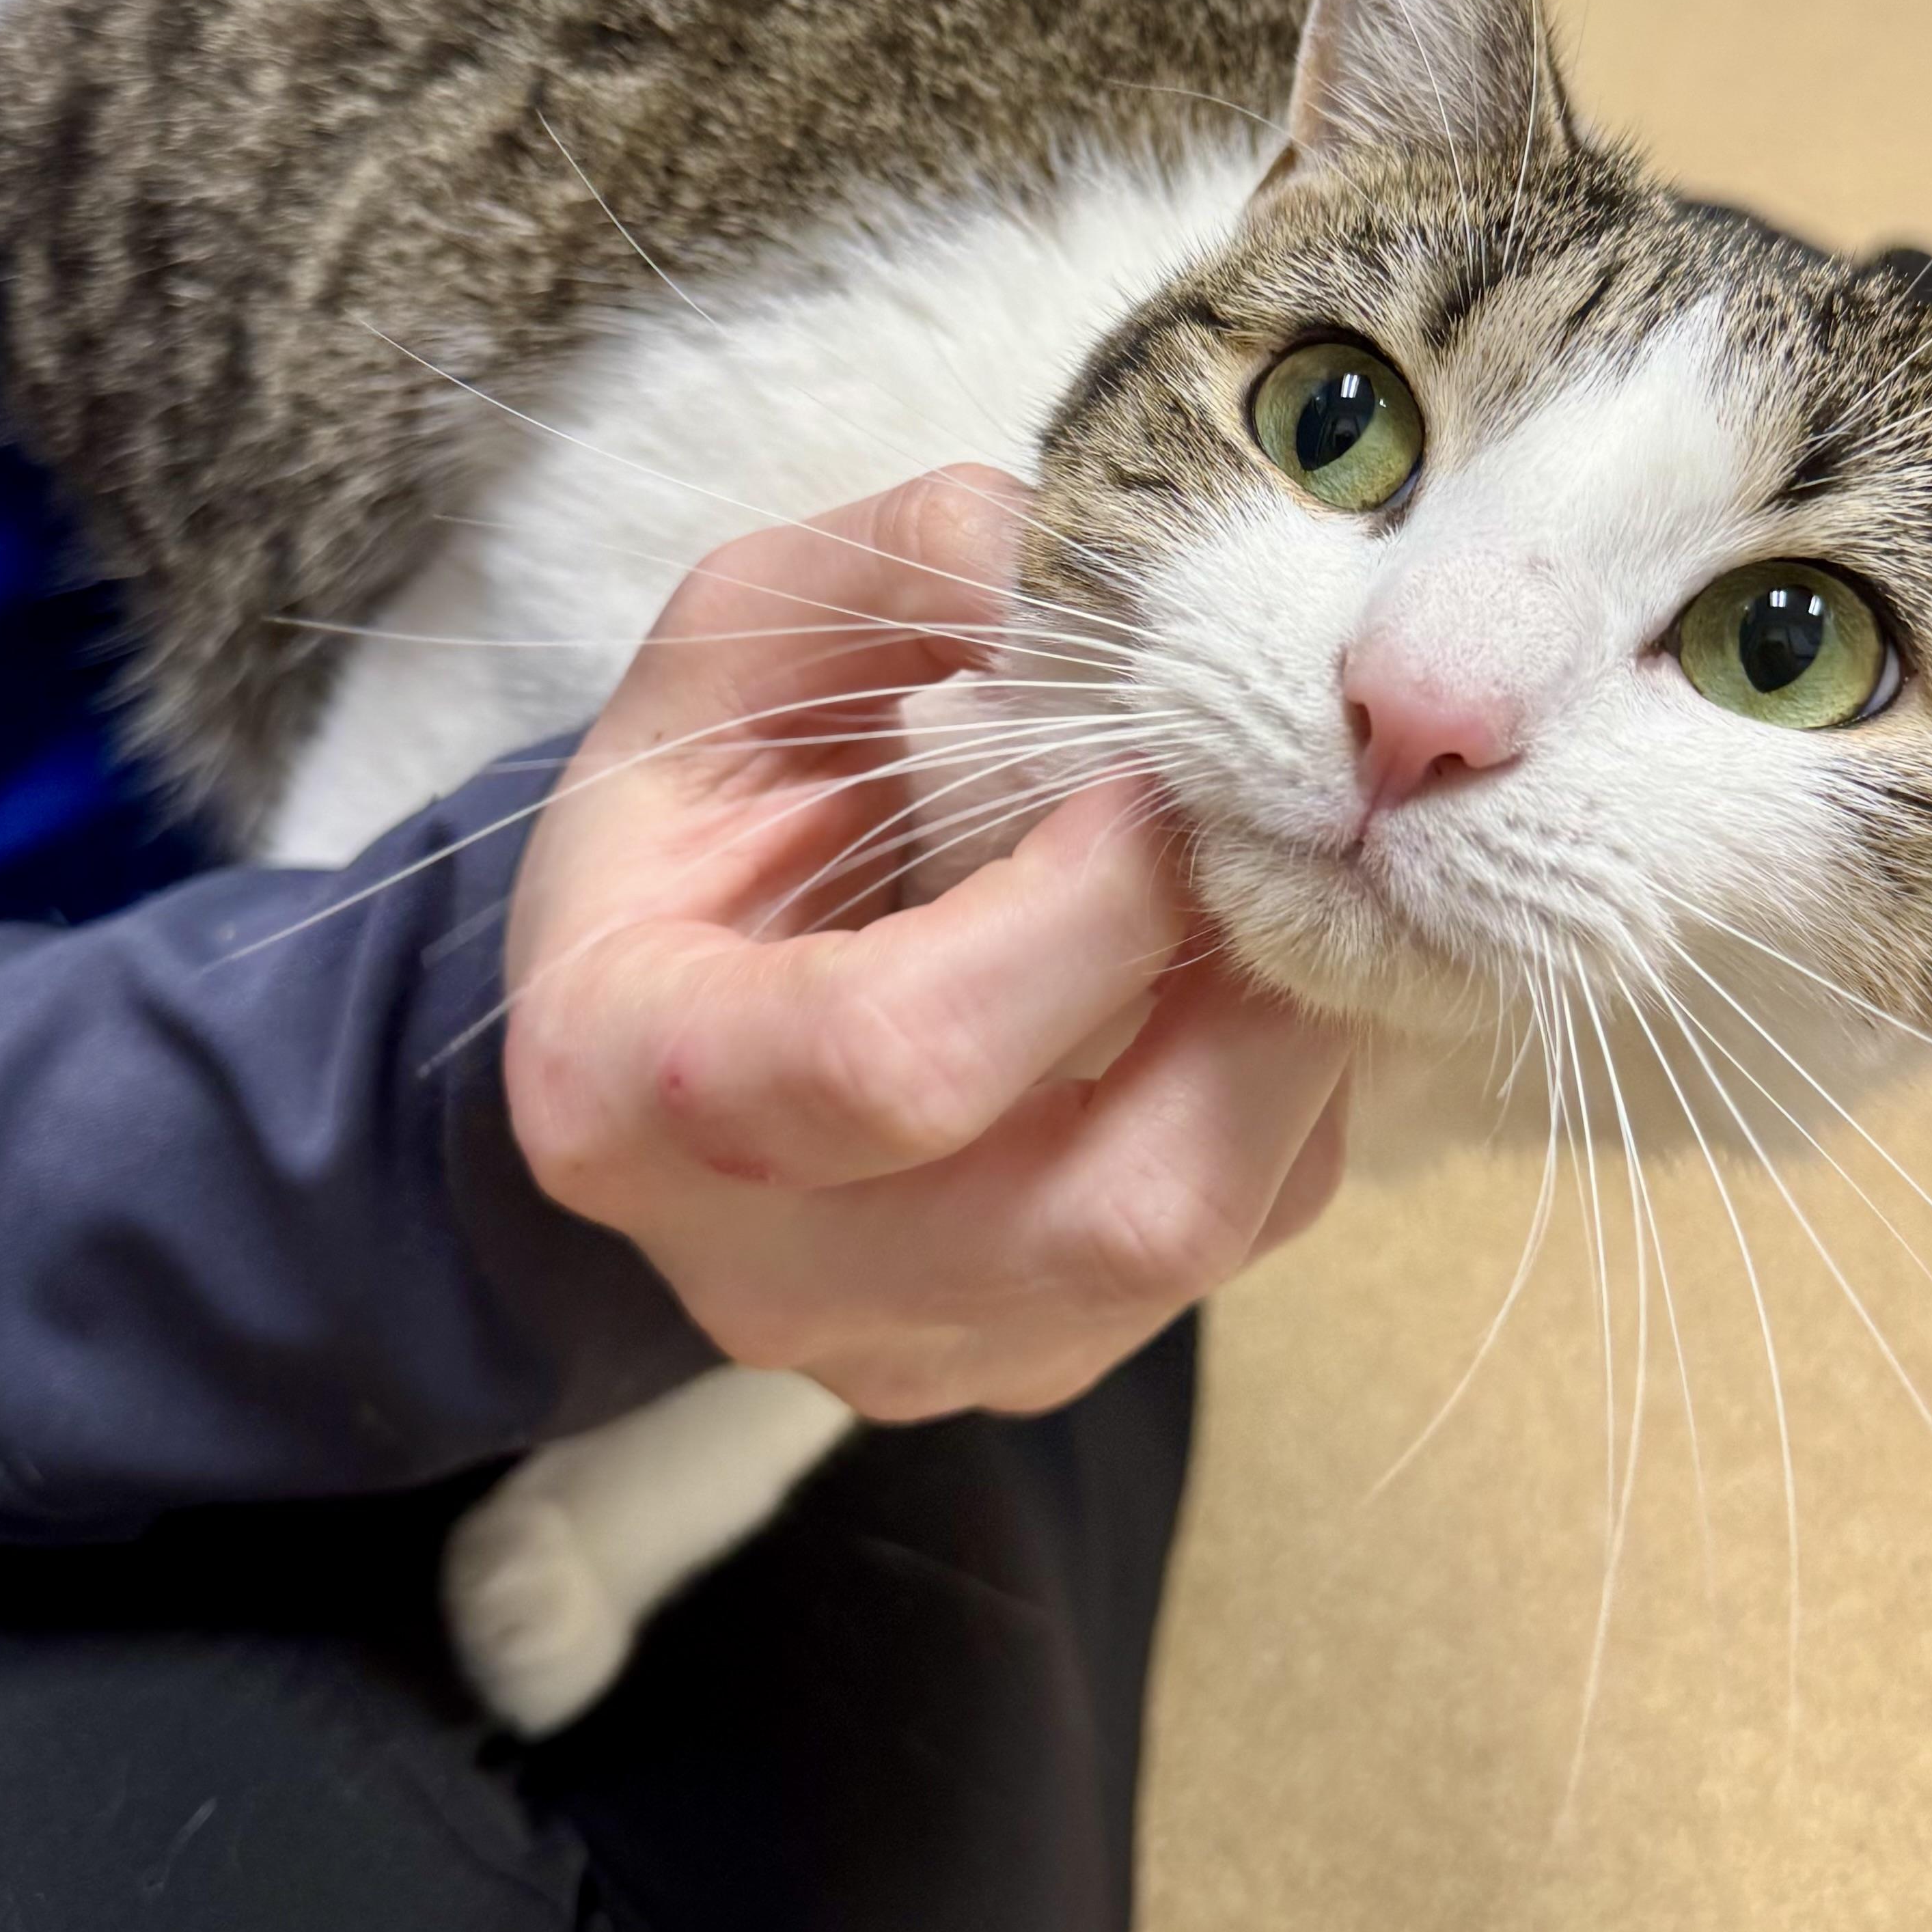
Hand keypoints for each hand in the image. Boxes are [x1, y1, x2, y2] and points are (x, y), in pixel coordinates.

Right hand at [501, 468, 1351, 1418]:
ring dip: (1296, 1038)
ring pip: (1207, 1237)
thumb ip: (909, 571)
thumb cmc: (701, 803)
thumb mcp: (746, 639)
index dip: (1086, 908)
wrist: (665, 988)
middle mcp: (773, 1275)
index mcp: (635, 1088)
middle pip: (1110, 1205)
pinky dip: (1289, 1094)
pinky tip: (1235, 972)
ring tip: (1270, 881)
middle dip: (1253, 993)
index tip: (1155, 773)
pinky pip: (1242, 1242)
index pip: (902, 1055)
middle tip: (1283, 826)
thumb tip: (1101, 577)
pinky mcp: (1034, 1360)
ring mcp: (918, 1348)